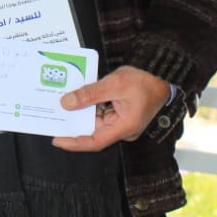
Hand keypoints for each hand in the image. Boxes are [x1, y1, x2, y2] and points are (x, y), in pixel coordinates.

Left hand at [50, 66, 170, 151]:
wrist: (162, 73)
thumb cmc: (145, 79)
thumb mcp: (113, 84)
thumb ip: (89, 94)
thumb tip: (67, 103)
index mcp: (124, 127)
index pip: (95, 141)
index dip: (74, 143)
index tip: (57, 139)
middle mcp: (122, 128)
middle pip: (93, 131)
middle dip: (74, 123)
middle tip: (54, 116)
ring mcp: (122, 121)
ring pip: (96, 120)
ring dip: (81, 112)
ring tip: (62, 103)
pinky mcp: (120, 113)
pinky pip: (101, 112)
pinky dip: (90, 105)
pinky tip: (77, 97)